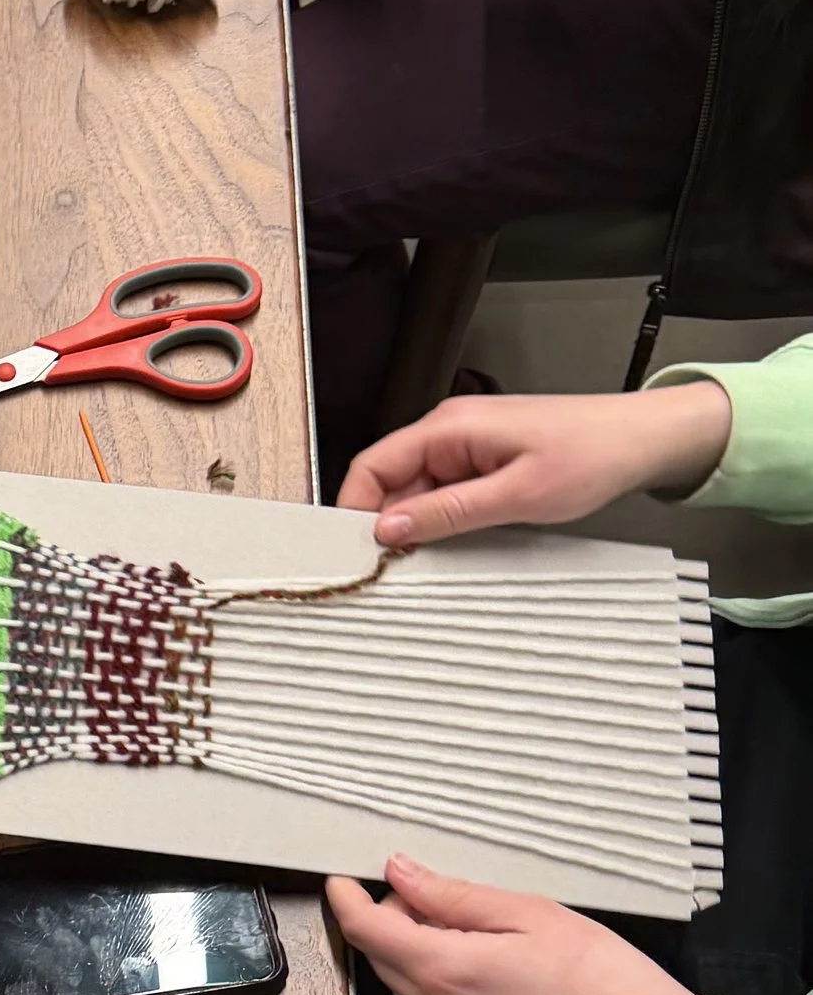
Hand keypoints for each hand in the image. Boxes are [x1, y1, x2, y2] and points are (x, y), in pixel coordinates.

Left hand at [328, 856, 716, 994]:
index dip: (346, 899)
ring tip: (473, 924)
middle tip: (433, 889)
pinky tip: (481, 957)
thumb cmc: (600, 980)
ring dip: (416, 947)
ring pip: (404, 981)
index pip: (366, 931)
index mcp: (443, 972)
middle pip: (382, 955)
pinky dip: (436, 975)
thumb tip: (402, 875)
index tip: (342, 879)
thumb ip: (453, 895)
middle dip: (392, 917)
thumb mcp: (527, 914)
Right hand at [339, 383, 734, 543]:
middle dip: (387, 522)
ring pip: (417, 490)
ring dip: (419, 523)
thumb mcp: (516, 495)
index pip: (373, 464)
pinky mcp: (483, 460)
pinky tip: (456, 540)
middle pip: (391, 480)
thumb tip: (388, 528)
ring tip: (433, 556)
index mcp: (449, 427)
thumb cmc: (592, 454)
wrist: (642, 440)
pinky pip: (445, 491)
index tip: (353, 549)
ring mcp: (466, 445)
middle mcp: (450, 431)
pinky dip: (443, 518)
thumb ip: (446, 513)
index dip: (353, 508)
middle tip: (394, 566)